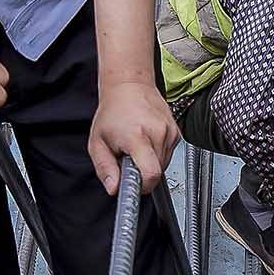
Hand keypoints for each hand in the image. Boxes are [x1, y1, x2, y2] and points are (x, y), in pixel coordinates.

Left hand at [89, 77, 177, 191]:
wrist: (129, 86)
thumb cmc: (113, 112)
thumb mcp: (97, 143)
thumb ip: (105, 169)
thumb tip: (114, 188)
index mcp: (137, 136)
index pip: (151, 174)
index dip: (142, 186)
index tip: (134, 184)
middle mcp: (157, 133)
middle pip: (156, 172)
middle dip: (142, 172)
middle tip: (128, 157)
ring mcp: (169, 132)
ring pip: (163, 164)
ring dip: (149, 162)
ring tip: (137, 146)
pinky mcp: (176, 132)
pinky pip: (168, 154)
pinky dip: (157, 153)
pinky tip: (147, 140)